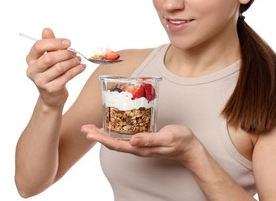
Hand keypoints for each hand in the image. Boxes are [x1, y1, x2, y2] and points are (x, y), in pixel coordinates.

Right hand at [25, 28, 85, 107]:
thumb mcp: (48, 57)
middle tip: (74, 53)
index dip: (54, 42)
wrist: (51, 96)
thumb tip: (47, 30)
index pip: (39, 46)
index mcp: (31, 59)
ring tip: (78, 60)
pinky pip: (67, 76)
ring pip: (60, 67)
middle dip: (65, 53)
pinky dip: (77, 70)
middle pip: (49, 58)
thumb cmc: (51, 73)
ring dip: (72, 62)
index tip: (68, 42)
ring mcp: (41, 81)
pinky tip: (81, 67)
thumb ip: (49, 44)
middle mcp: (33, 70)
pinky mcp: (51, 89)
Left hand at [81, 124, 201, 163]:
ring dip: (104, 134)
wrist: (190, 148)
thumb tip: (132, 140)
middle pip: (113, 143)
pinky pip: (126, 137)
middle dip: (98, 136)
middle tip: (85, 128)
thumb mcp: (167, 137)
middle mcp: (138, 147)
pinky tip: (113, 126)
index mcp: (141, 148)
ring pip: (118, 140)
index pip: (116, 144)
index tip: (89, 132)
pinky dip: (115, 132)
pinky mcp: (144, 140)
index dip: (101, 138)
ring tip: (93, 127)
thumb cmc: (181, 141)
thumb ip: (150, 139)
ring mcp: (141, 145)